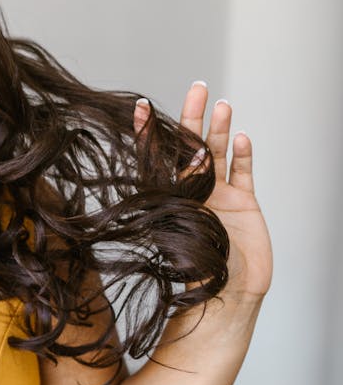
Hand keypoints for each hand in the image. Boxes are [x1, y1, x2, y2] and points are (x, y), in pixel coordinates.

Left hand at [134, 82, 272, 297]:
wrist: (226, 297)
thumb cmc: (193, 274)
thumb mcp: (172, 236)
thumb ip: (168, 209)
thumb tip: (157, 185)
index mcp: (170, 197)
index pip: (157, 157)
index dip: (149, 132)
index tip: (139, 106)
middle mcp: (194, 191)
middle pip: (193, 145)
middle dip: (193, 117)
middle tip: (197, 87)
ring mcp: (220, 196)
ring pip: (219, 153)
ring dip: (219, 129)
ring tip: (220, 104)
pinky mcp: (245, 204)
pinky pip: (244, 173)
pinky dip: (242, 155)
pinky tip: (240, 136)